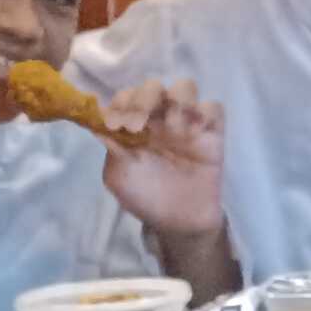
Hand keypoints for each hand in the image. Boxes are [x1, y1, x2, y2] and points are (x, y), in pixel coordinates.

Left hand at [99, 80, 230, 237]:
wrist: (178, 223)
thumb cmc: (145, 198)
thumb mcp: (118, 176)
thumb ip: (110, 148)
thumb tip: (96, 120)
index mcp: (136, 125)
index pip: (127, 97)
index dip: (120, 102)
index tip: (115, 123)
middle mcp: (160, 119)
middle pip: (153, 86)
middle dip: (143, 99)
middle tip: (138, 125)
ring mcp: (187, 123)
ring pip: (185, 87)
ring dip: (176, 99)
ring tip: (171, 128)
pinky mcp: (212, 133)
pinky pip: (214, 108)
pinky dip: (204, 112)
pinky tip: (194, 132)